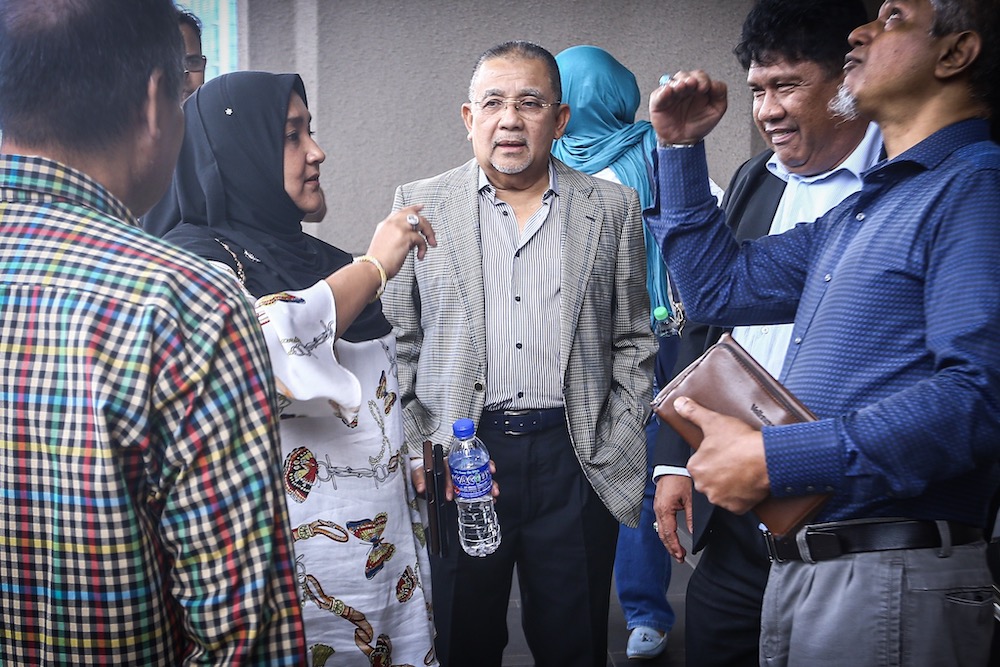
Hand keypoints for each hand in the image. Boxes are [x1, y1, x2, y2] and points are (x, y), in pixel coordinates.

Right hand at [366, 204, 437, 278]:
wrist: (372, 267)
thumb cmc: (378, 261)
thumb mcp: (385, 244)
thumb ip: (397, 237)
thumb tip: (412, 240)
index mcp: (385, 224)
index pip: (401, 212)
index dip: (413, 208)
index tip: (421, 207)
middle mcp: (392, 223)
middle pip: (414, 214)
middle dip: (426, 224)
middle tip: (432, 235)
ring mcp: (398, 228)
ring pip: (421, 222)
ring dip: (429, 233)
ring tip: (432, 243)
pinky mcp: (405, 236)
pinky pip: (421, 239)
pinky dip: (423, 248)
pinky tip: (420, 256)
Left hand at [410, 457, 499, 501]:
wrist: (428, 472)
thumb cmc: (426, 470)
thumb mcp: (419, 473)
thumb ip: (419, 478)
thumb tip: (422, 488)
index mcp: (445, 463)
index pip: (450, 470)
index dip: (450, 483)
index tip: (449, 496)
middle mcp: (457, 467)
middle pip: (472, 469)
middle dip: (480, 478)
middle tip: (486, 488)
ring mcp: (465, 473)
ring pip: (479, 475)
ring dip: (488, 483)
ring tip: (494, 491)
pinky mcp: (469, 480)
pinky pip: (481, 482)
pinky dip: (488, 488)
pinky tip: (492, 496)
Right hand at [649, 70, 727, 145]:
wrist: (683, 141)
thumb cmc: (698, 125)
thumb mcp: (717, 109)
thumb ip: (720, 93)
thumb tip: (714, 83)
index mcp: (698, 88)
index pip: (700, 76)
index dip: (703, 79)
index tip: (704, 88)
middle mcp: (685, 89)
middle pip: (686, 76)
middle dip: (690, 79)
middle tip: (692, 84)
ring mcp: (671, 94)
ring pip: (673, 82)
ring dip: (678, 83)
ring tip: (681, 87)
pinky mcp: (659, 101)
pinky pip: (658, 94)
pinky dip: (663, 91)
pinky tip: (668, 91)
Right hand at [654, 475, 692, 562]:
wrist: (671, 466)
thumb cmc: (679, 477)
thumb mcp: (690, 497)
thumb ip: (691, 516)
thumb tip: (693, 530)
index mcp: (665, 509)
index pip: (669, 533)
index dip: (675, 546)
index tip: (680, 554)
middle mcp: (659, 510)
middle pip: (663, 535)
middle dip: (671, 548)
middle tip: (679, 558)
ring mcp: (658, 508)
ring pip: (661, 530)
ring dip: (668, 542)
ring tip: (676, 551)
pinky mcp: (660, 506)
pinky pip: (661, 523)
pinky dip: (666, 533)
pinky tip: (671, 538)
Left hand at [674, 396, 769, 513]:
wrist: (768, 457)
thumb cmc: (741, 442)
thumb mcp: (713, 421)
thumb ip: (693, 413)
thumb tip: (679, 403)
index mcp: (695, 467)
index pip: (699, 464)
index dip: (711, 457)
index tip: (723, 452)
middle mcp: (704, 486)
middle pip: (709, 479)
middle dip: (719, 472)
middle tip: (733, 460)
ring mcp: (720, 499)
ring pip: (722, 491)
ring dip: (729, 484)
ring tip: (742, 470)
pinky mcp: (737, 508)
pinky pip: (737, 503)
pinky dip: (742, 496)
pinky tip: (747, 482)